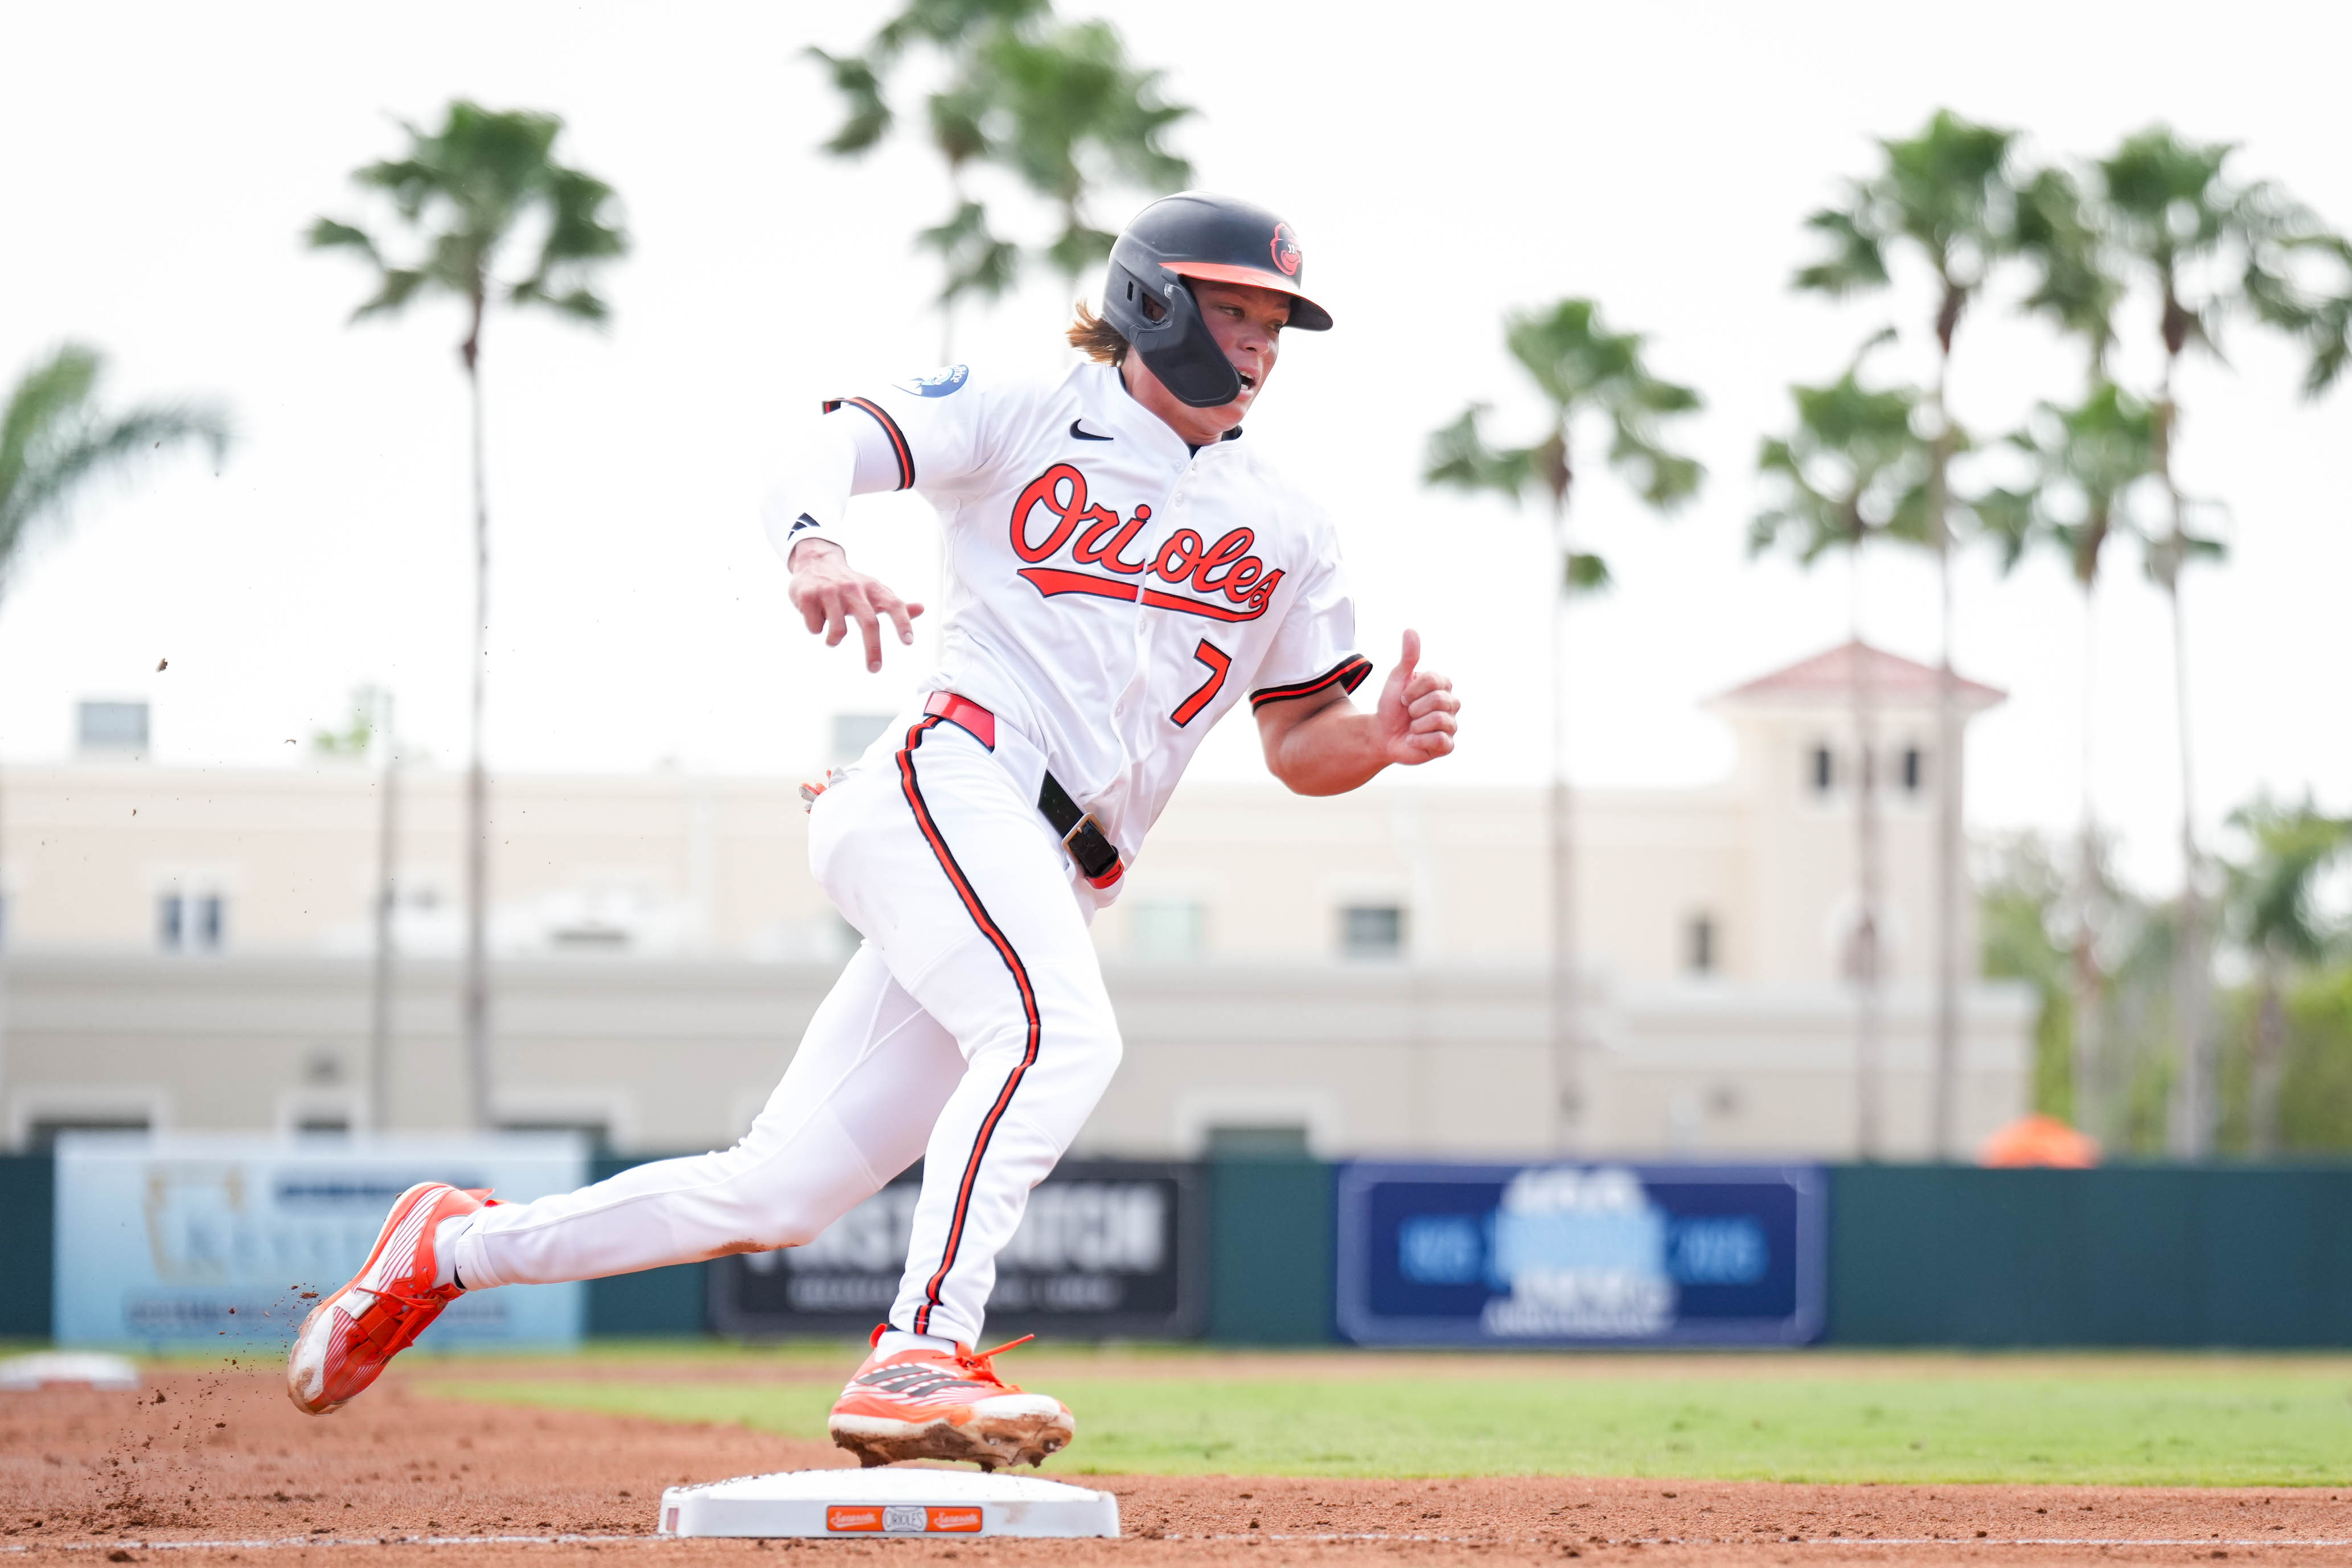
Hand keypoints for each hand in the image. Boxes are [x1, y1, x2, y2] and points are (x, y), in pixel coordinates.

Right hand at [788, 539, 924, 672]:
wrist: (815, 562)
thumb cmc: (850, 584)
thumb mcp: (873, 590)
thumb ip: (894, 604)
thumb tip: (921, 609)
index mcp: (871, 588)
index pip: (892, 604)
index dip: (902, 622)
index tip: (908, 642)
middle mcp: (852, 588)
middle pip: (868, 621)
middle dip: (873, 649)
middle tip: (875, 669)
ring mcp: (829, 591)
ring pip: (838, 631)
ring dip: (834, 640)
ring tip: (832, 637)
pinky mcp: (807, 596)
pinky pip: (815, 627)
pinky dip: (816, 628)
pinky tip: (815, 615)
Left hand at [1373, 629, 1457, 765]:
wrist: (1382, 734)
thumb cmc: (1392, 706)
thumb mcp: (1397, 679)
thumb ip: (1408, 656)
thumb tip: (1410, 630)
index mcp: (1442, 686)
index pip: (1434, 680)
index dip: (1413, 689)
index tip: (1404, 697)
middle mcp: (1451, 704)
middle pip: (1438, 699)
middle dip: (1414, 707)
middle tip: (1408, 713)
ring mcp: (1451, 725)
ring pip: (1439, 719)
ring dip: (1416, 724)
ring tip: (1411, 727)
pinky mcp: (1447, 745)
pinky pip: (1440, 739)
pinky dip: (1419, 739)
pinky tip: (1413, 739)